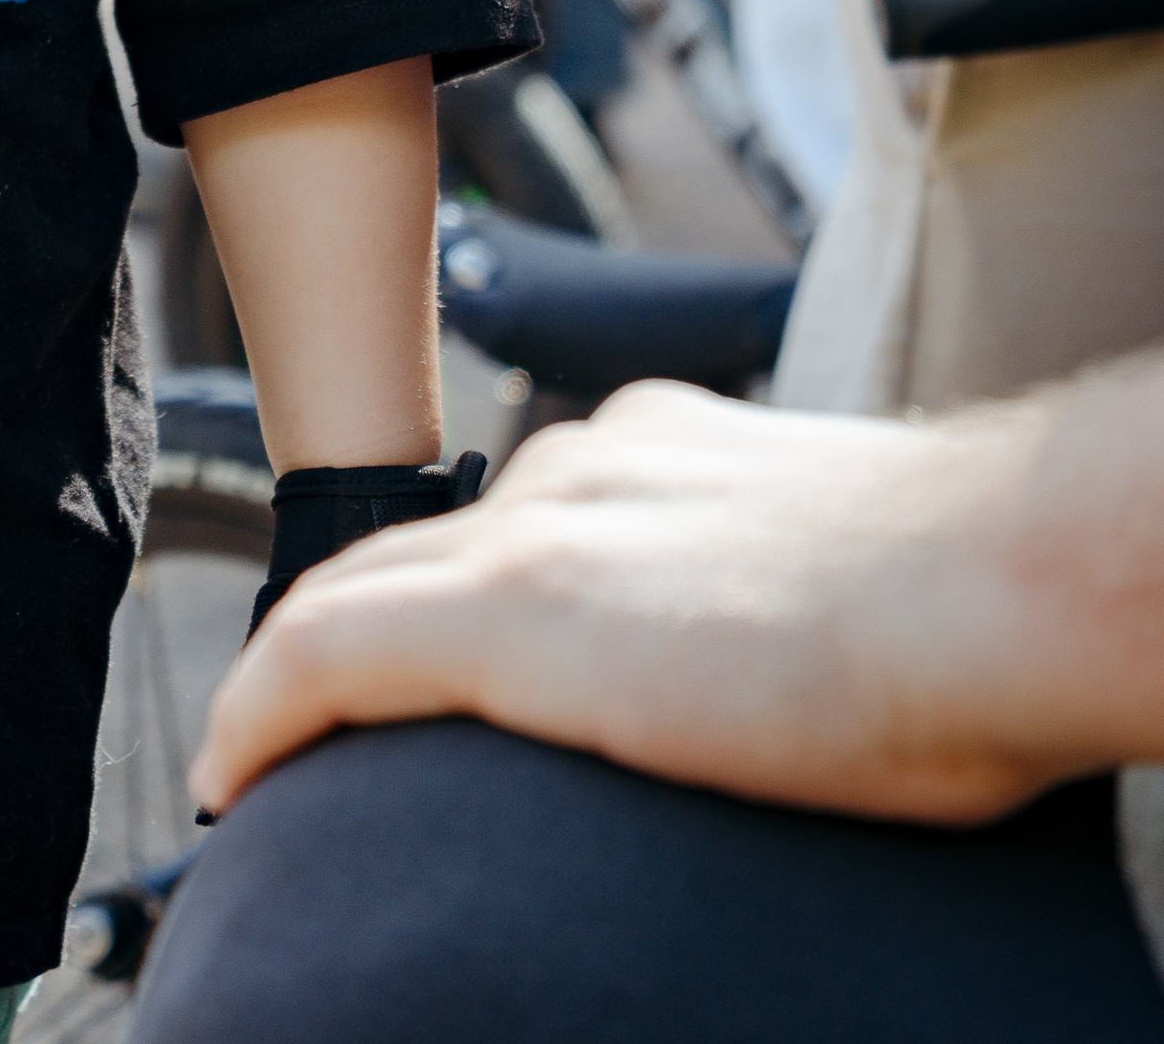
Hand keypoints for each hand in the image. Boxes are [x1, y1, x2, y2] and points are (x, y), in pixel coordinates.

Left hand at [190, 380, 1097, 828]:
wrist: (988, 583)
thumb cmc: (963, 608)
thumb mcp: (831, 574)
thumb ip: (763, 585)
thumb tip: (781, 656)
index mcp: (654, 447)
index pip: (510, 519)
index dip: (444, 592)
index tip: (420, 663)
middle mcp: (580, 463)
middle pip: (416, 549)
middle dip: (349, 627)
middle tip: (304, 725)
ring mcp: (538, 531)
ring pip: (359, 593)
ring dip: (302, 672)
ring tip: (267, 759)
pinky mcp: (508, 613)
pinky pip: (326, 653)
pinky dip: (263, 710)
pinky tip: (233, 773)